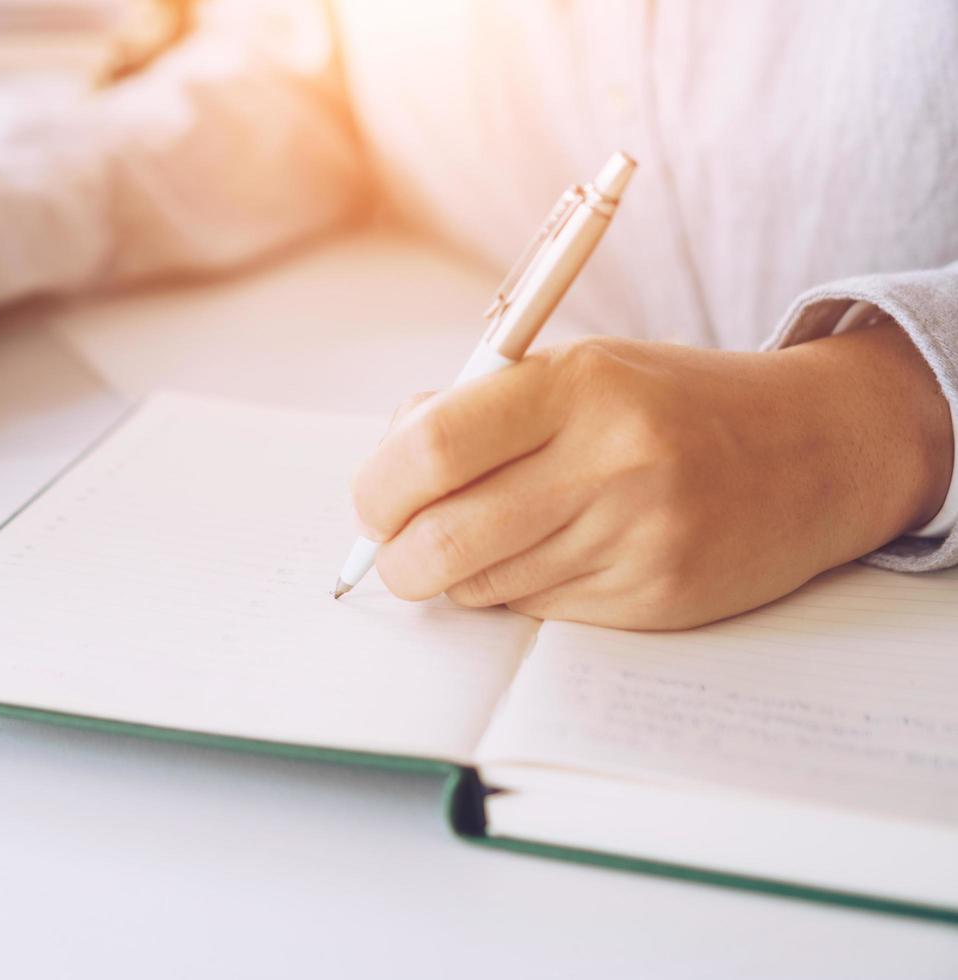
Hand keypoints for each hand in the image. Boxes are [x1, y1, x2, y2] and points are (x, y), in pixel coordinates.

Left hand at [352, 324, 951, 628]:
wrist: (816, 447)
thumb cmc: (672, 404)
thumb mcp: (580, 369)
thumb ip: (476, 407)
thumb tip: (384, 463)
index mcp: (578, 384)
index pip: (431, 448)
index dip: (378, 488)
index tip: (375, 503)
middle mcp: (611, 460)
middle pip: (441, 541)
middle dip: (397, 559)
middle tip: (400, 550)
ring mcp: (638, 536)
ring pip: (482, 588)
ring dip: (460, 575)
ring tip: (492, 538)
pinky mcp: (656, 598)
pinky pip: (537, 613)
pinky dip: (519, 593)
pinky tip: (556, 555)